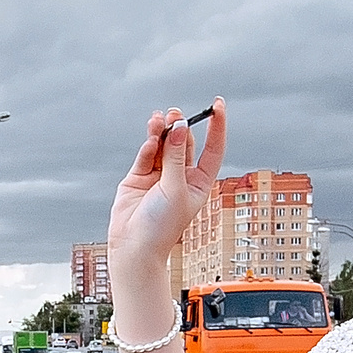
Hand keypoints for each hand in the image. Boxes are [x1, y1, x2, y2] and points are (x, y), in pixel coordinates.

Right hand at [108, 101, 226, 267]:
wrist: (134, 246)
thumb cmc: (162, 226)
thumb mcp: (175, 188)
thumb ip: (175, 156)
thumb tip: (178, 127)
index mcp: (199, 183)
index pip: (212, 149)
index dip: (216, 127)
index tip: (218, 105)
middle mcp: (180, 177)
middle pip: (184, 143)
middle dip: (181, 126)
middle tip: (175, 115)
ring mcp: (159, 176)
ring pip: (163, 145)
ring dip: (163, 131)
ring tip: (160, 119)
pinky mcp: (139, 177)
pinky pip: (146, 154)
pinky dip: (149, 144)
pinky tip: (150, 138)